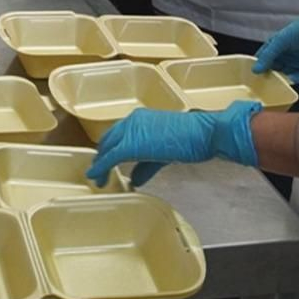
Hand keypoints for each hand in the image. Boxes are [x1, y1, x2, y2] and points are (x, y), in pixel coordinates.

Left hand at [86, 100, 262, 187]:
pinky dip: (101, 168)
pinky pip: (111, 157)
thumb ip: (145, 165)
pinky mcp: (132, 143)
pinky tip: (96, 177)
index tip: (105, 164)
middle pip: (108, 140)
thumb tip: (134, 179)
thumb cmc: (190, 140)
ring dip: (100, 164)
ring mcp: (131, 130)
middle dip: (102, 157)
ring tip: (98, 178)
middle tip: (99, 173)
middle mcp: (132, 121)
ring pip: (107, 148)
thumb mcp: (163, 154)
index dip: (108, 150)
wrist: (202, 134)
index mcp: (140, 119)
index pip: (117, 134)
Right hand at [253, 8, 298, 83]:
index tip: (252, 75)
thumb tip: (256, 68)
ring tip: (277, 84)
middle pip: (273, 69)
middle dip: (268, 76)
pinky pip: (298, 78)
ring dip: (281, 80)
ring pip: (284, 75)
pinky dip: (294, 80)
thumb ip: (268, 54)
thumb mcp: (282, 39)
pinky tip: (290, 80)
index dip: (257, 66)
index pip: (263, 58)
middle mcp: (285, 55)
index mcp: (276, 45)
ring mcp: (296, 62)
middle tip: (263, 83)